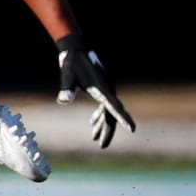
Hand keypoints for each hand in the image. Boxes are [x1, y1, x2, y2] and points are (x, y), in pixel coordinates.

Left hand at [55, 32, 135, 147]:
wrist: (77, 49)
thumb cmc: (72, 62)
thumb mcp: (67, 74)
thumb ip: (66, 88)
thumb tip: (63, 101)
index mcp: (102, 88)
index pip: (114, 106)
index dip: (122, 118)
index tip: (132, 129)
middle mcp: (108, 90)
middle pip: (112, 114)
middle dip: (108, 130)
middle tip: (101, 146)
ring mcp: (106, 90)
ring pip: (108, 111)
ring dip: (102, 125)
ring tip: (94, 139)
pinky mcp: (102, 89)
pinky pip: (104, 106)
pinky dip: (99, 116)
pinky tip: (92, 123)